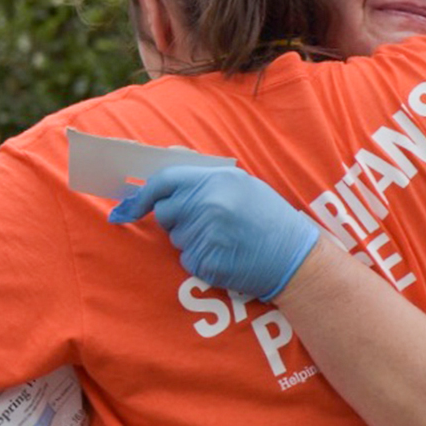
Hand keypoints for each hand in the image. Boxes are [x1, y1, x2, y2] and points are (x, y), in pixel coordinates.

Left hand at [109, 165, 320, 300]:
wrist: (296, 256)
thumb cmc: (267, 218)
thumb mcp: (241, 184)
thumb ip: (204, 176)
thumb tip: (164, 164)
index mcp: (216, 180)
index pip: (164, 181)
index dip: (143, 194)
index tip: (129, 205)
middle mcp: (207, 204)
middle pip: (165, 212)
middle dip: (177, 219)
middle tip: (207, 223)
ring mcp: (206, 234)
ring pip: (176, 239)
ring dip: (192, 240)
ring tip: (225, 238)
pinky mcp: (207, 261)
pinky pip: (187, 260)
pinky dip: (200, 261)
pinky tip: (226, 255)